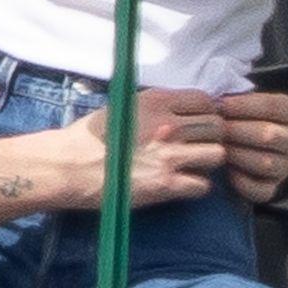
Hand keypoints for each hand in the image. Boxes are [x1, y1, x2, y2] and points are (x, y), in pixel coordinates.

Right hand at [68, 88, 225, 207]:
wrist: (70, 166)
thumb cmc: (90, 136)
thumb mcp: (125, 106)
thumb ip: (156, 107)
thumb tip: (180, 111)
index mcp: (158, 101)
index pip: (206, 101)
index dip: (207, 112)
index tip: (199, 122)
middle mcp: (168, 125)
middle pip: (216, 127)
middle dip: (211, 137)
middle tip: (198, 146)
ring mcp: (170, 155)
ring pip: (217, 155)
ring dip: (208, 161)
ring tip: (194, 165)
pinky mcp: (167, 184)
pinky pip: (203, 185)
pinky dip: (196, 187)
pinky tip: (183, 185)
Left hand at [217, 88, 287, 203]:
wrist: (237, 145)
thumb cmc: (237, 117)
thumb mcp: (242, 100)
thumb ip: (236, 95)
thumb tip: (219, 96)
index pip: (274, 107)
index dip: (245, 105)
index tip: (221, 104)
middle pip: (269, 135)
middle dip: (237, 131)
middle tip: (216, 128)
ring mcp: (286, 166)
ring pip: (265, 163)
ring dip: (237, 155)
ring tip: (218, 147)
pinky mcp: (273, 188)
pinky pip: (260, 190)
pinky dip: (241, 182)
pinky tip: (228, 171)